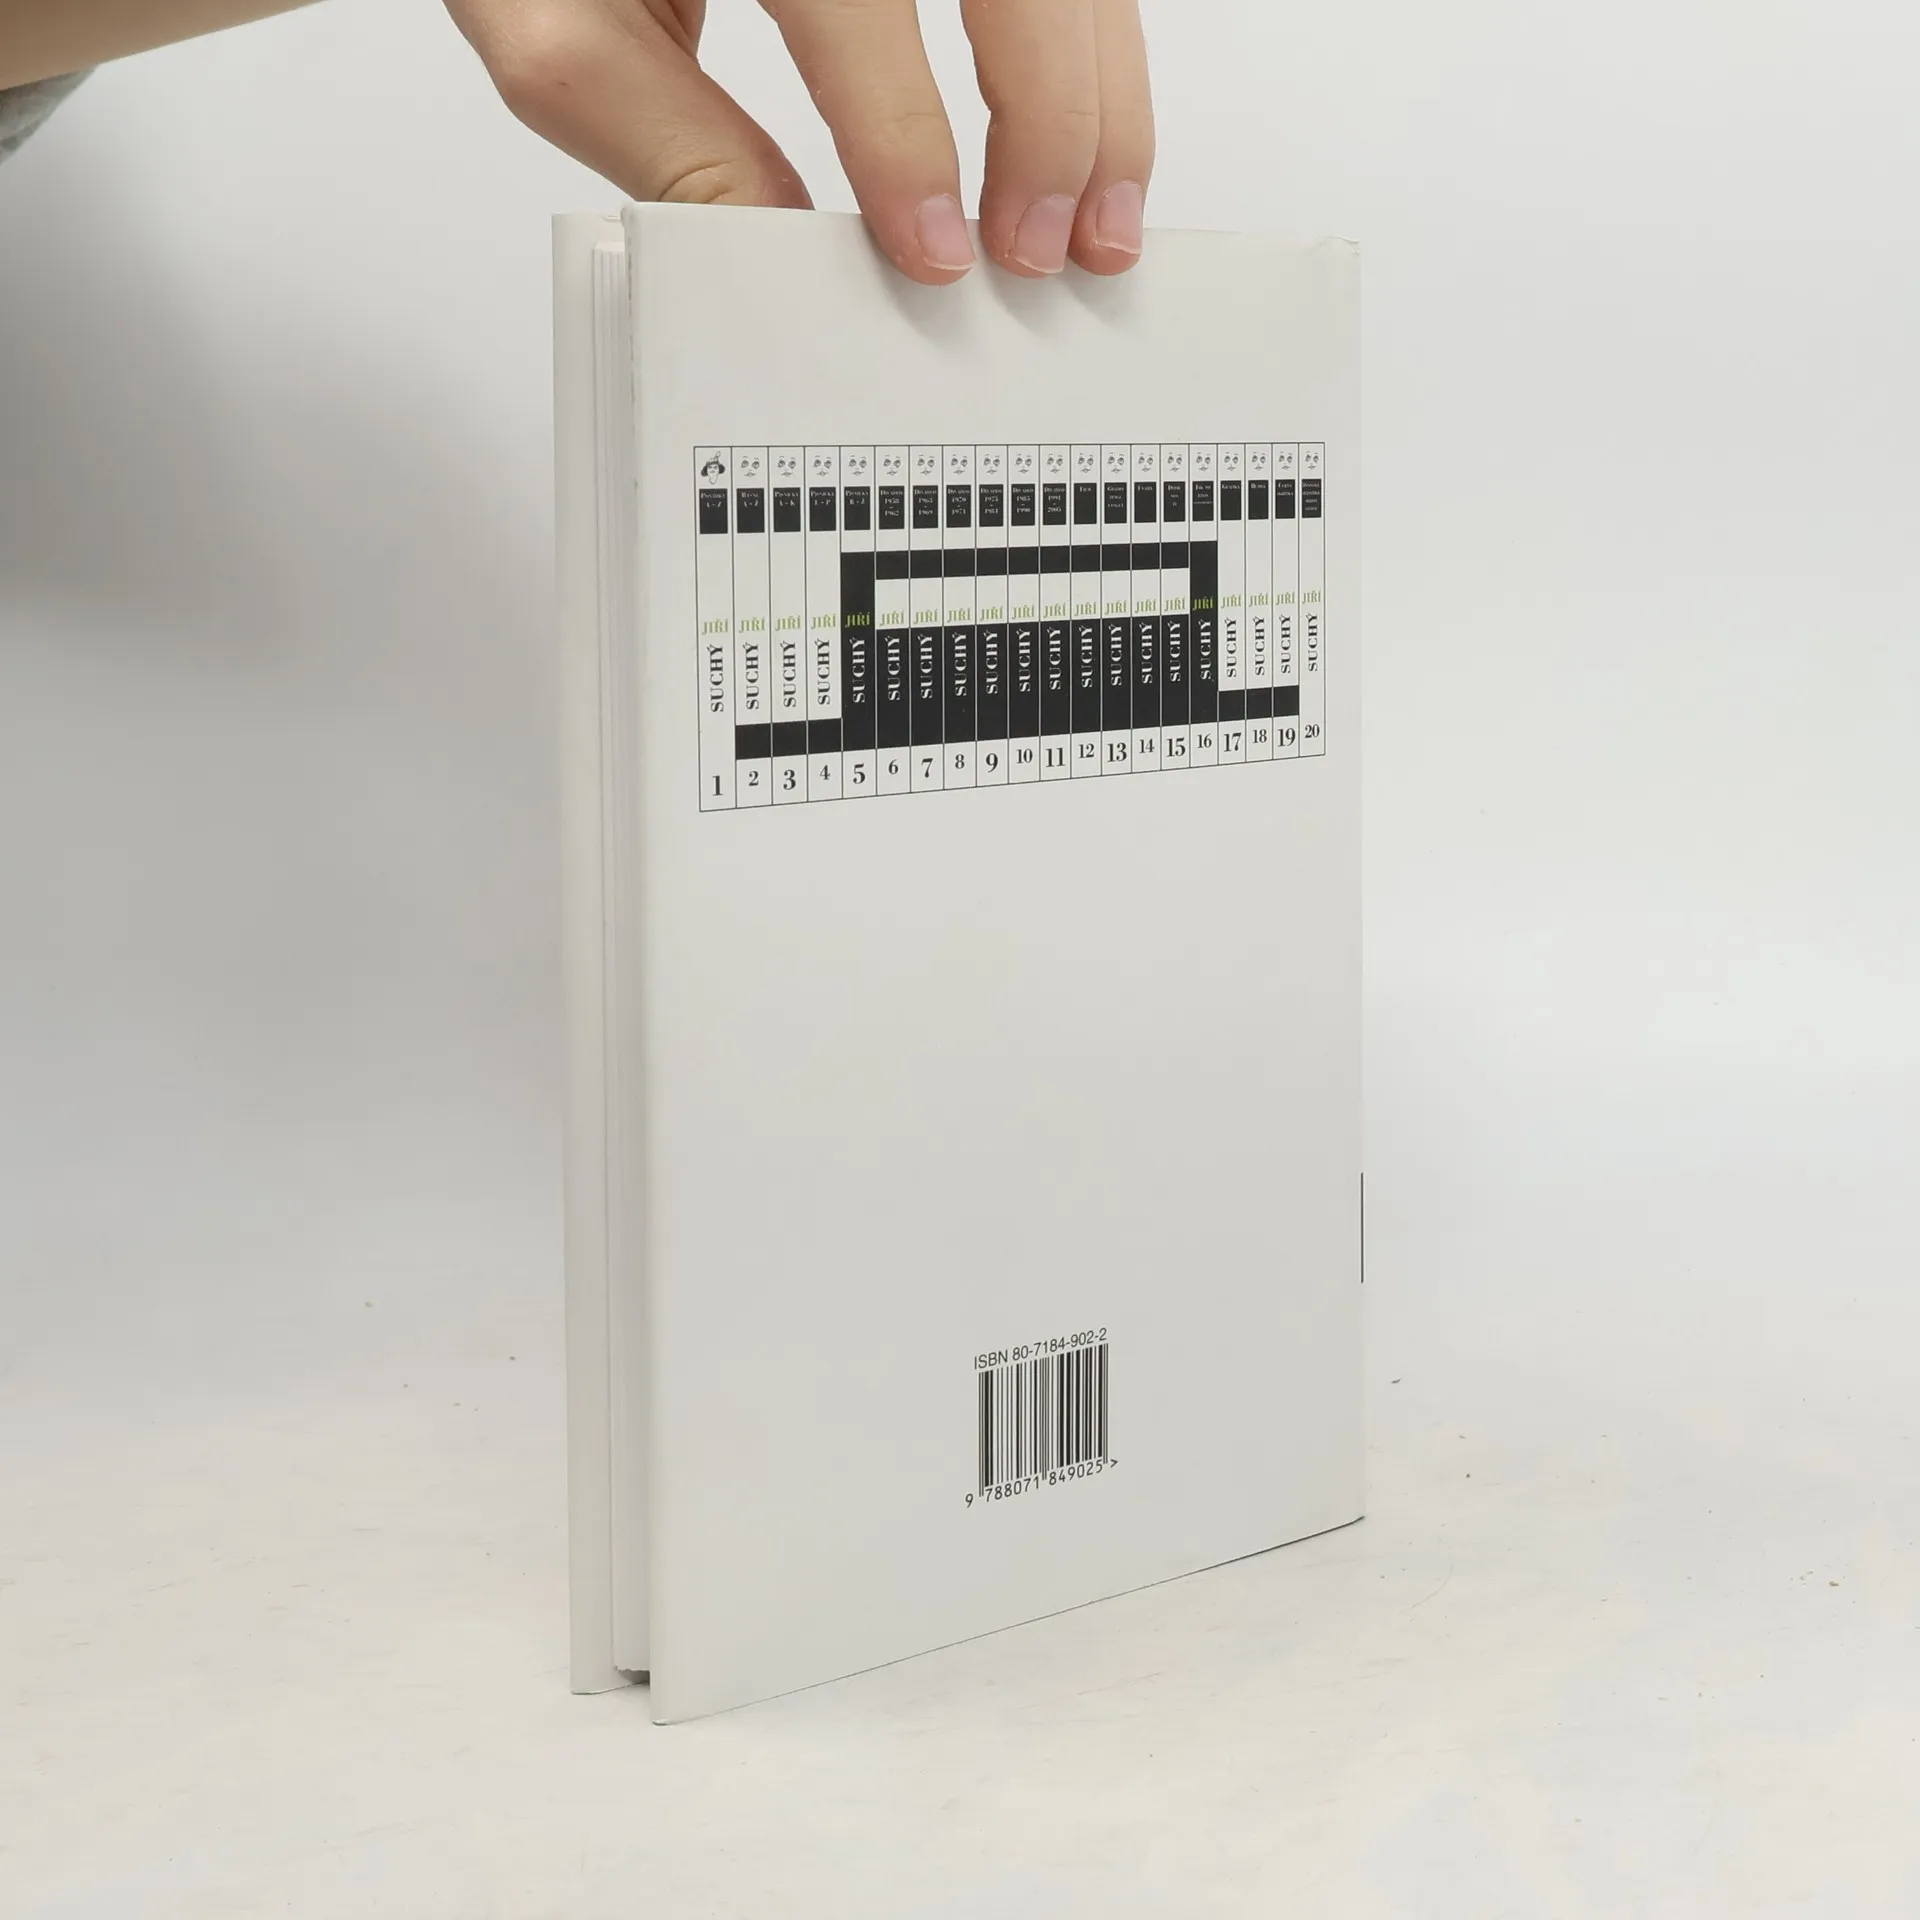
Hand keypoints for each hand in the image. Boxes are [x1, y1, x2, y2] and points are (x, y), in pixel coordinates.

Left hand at [442, 0, 1152, 284]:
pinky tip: (1094, 138)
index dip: (904, 131)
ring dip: (1102, 99)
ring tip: (1097, 226)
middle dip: (1048, 120)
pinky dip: (1095, 56)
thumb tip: (778, 253)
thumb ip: (660, 132)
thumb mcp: (558, 18)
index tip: (935, 249)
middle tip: (1034, 252)